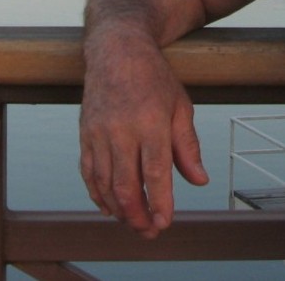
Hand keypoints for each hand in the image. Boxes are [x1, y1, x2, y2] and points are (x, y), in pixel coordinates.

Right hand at [79, 35, 208, 237]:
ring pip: (104, 183)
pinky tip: (109, 207)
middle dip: (137, 215)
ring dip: (118, 210)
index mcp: (151, 121)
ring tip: (133, 223)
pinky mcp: (85, 134)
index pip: (155, 171)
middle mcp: (122, 129)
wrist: (117, 51)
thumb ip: (188, 145)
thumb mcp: (180, 105)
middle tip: (149, 232)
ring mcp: (99, 133)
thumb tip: (199, 180)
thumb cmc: (154, 78)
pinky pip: (88, 173)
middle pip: (126, 184)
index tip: (165, 223)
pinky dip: (97, 195)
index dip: (160, 202)